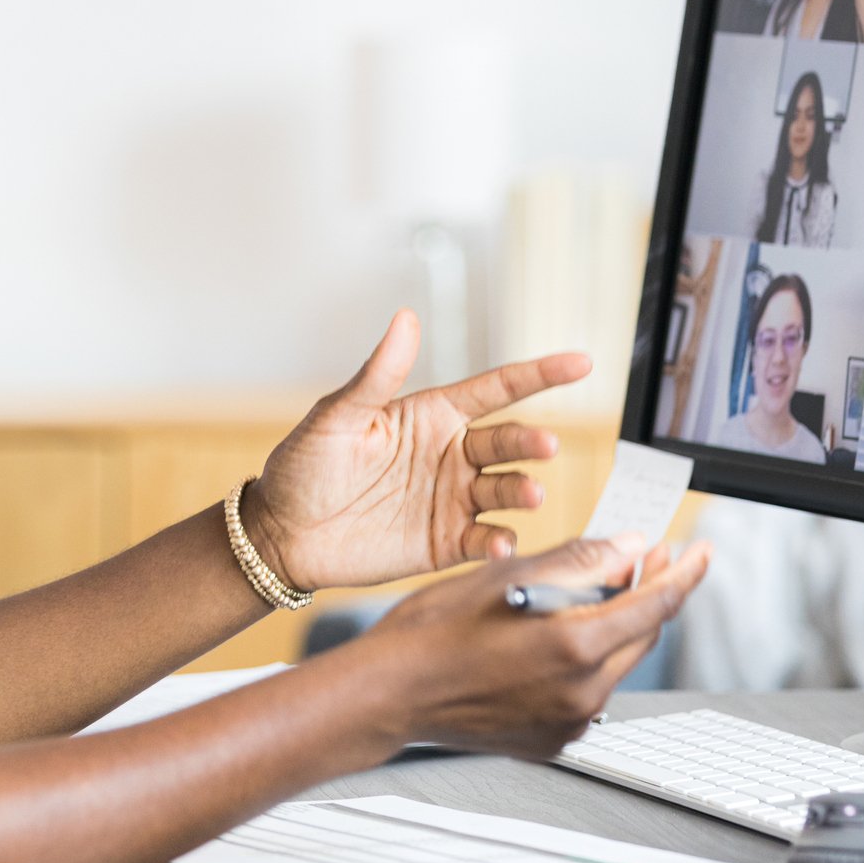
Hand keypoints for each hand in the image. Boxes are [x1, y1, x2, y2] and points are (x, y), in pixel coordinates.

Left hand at [244, 310, 589, 591]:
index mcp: (433, 415)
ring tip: (528, 494)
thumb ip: (376, 376)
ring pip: (504, 491)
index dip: (540, 375)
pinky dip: (500, 542)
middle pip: (508, 442)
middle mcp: (452, 455)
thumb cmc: (304, 467)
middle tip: (546, 447)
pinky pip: (485, 540)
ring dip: (522, 492)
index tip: (581, 363)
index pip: (496, 389)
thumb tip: (405, 318)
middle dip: (531, 443)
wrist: (282, 534)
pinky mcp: (446, 543)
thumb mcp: (336, 417)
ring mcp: (453, 500)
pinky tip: (503, 544)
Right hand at [354, 535, 711, 758]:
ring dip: (614, 623)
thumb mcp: (508, 574)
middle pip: (642, 633)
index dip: (685, 571)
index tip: (700, 551)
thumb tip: (629, 548)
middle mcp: (582, 692)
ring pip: (615, 661)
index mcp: (575, 645)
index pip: (656, 603)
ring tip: (592, 589)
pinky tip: (555, 634)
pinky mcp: (553, 740)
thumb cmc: (434, 632)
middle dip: (650, 591)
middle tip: (650, 557)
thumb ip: (579, 561)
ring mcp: (569, 722)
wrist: (391, 693)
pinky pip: (588, 691)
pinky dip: (585, 658)